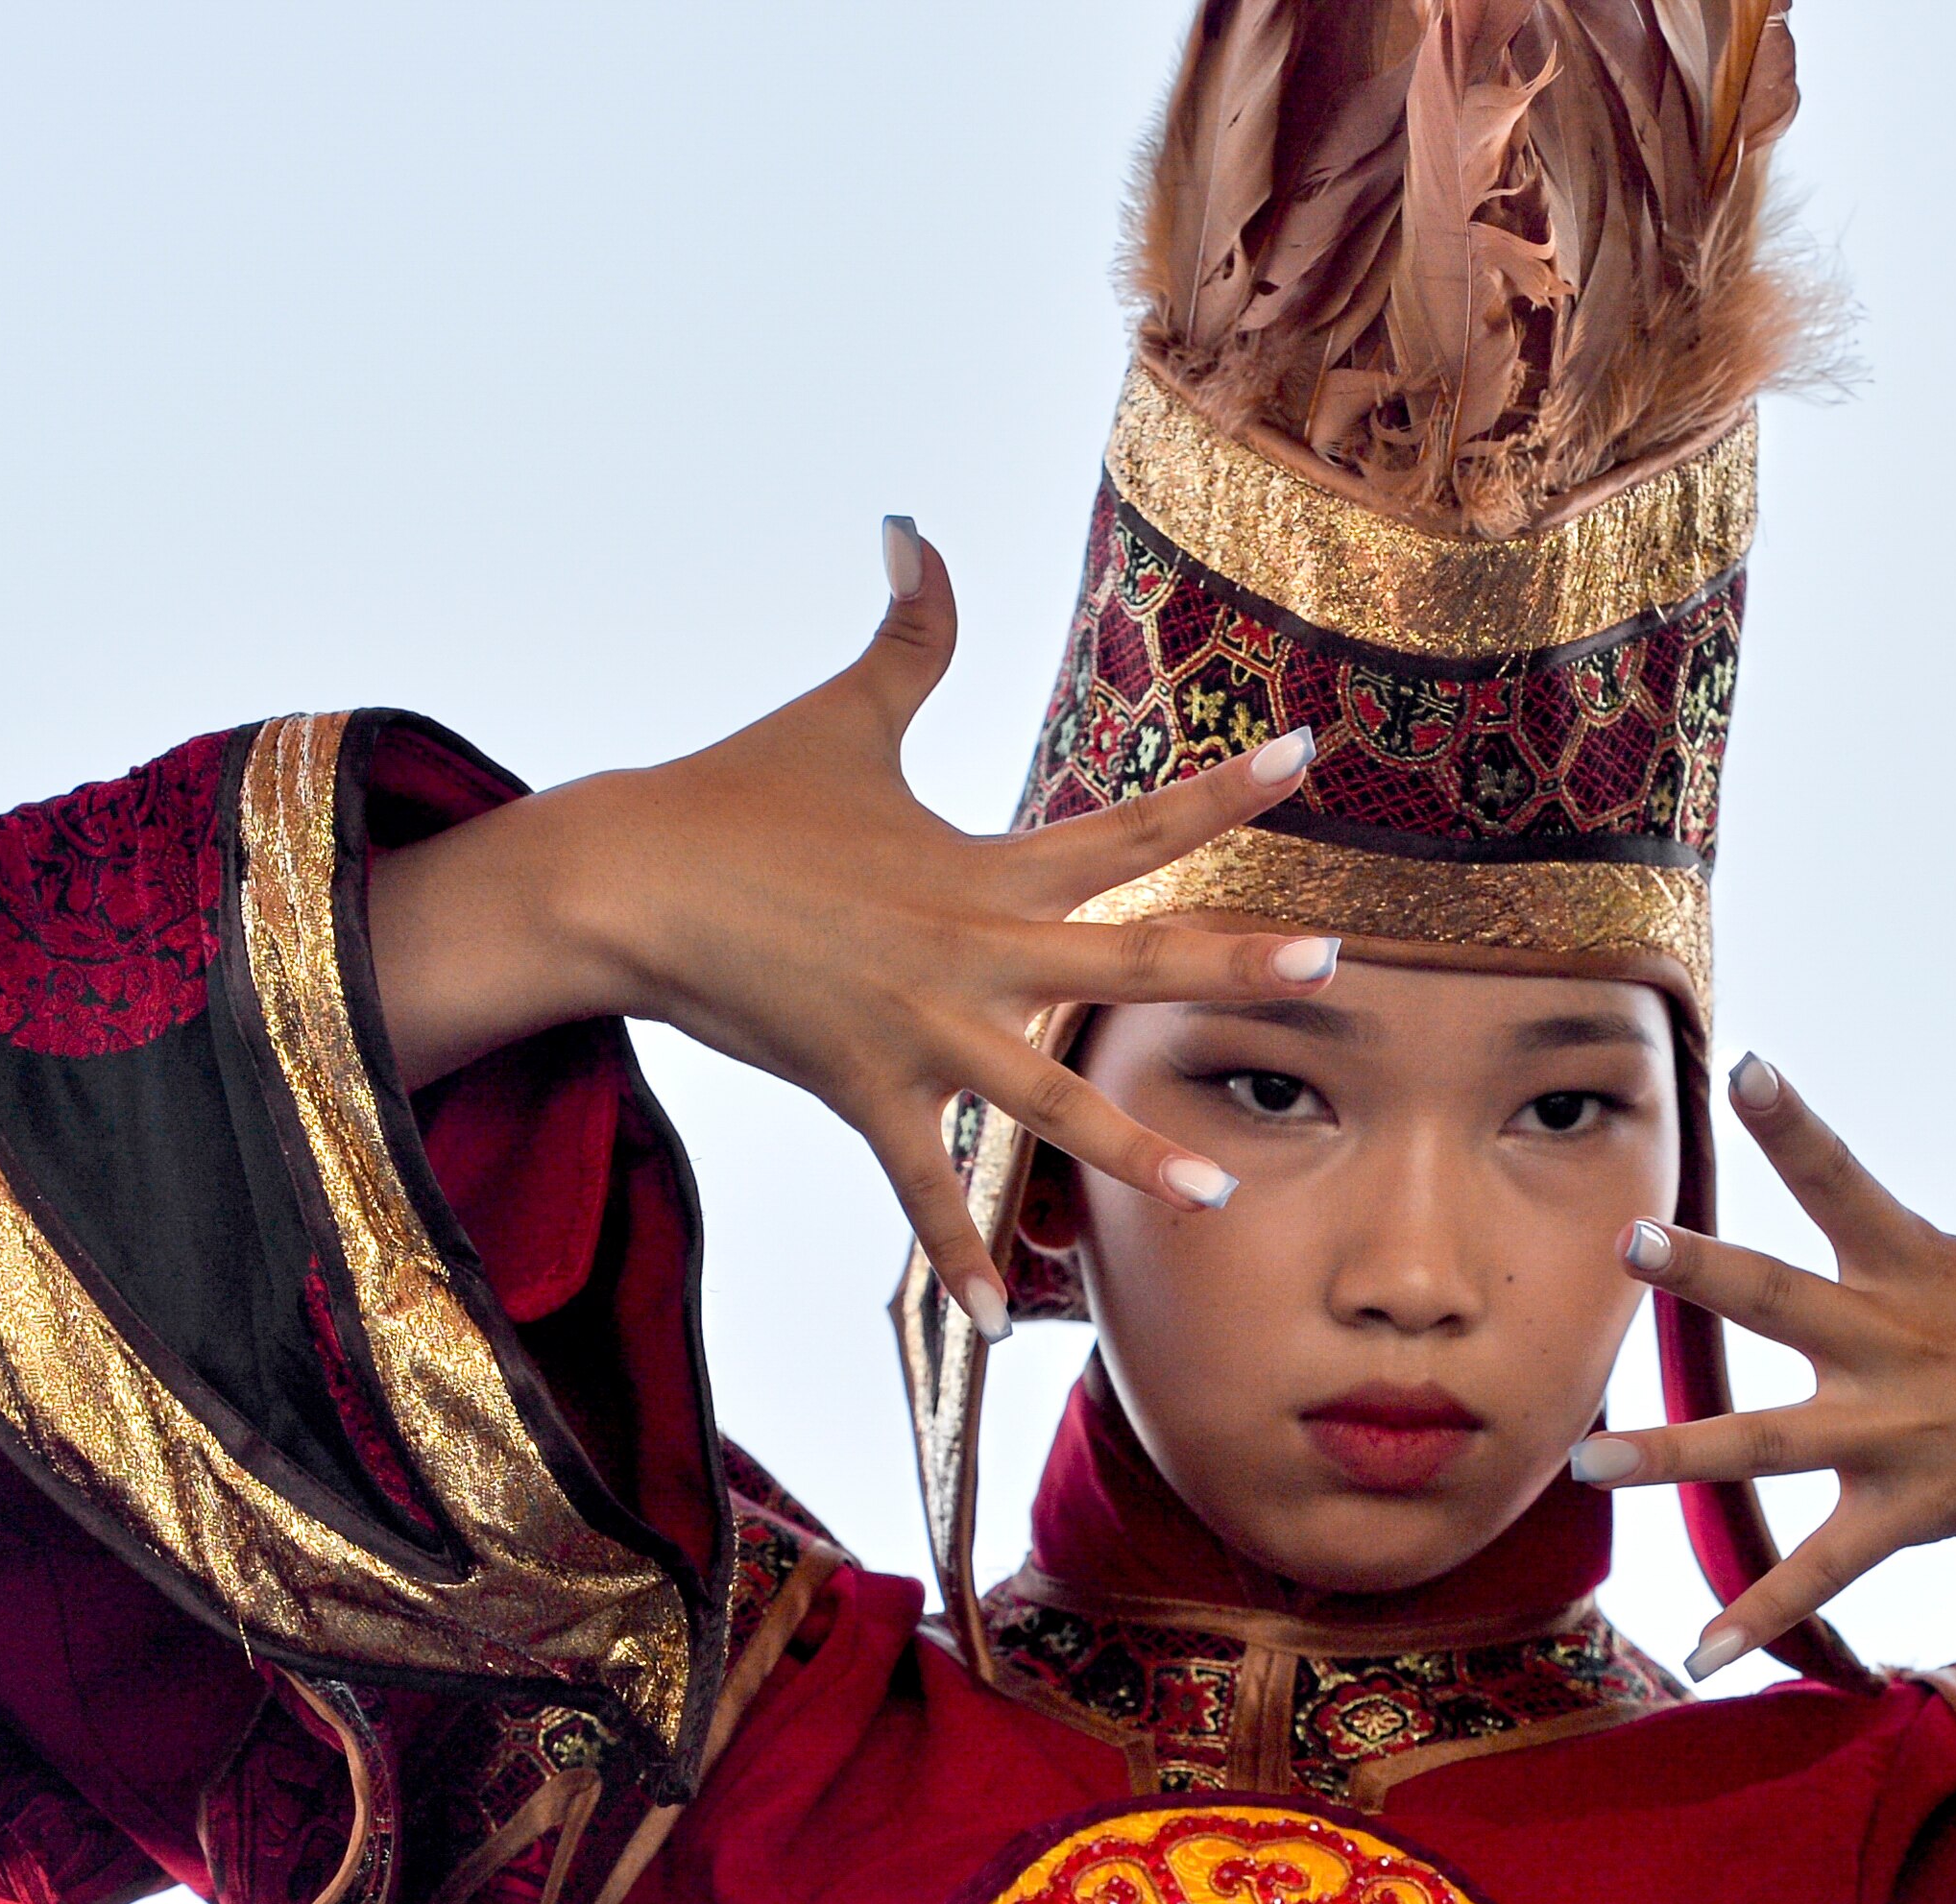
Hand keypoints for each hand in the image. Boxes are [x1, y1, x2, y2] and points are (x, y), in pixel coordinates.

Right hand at [370, 518, 1334, 1335]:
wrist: (623, 882)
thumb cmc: (735, 794)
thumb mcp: (841, 712)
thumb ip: (907, 633)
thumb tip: (914, 526)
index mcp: (985, 864)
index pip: (1133, 824)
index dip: (1224, 789)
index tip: (1309, 754)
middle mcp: (970, 953)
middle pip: (1128, 960)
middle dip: (1233, 965)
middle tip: (1333, 962)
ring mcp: (920, 1033)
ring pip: (1047, 1101)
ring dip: (1133, 1151)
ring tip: (1219, 1189)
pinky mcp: (864, 1092)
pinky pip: (922, 1187)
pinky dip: (958, 1259)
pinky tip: (1007, 1325)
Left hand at [1567, 1043, 1955, 1671]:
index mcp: (1928, 1265)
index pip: (1845, 1180)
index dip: (1794, 1125)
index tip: (1746, 1067)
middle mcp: (1900, 1344)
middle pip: (1780, 1300)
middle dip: (1701, 1273)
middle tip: (1629, 1240)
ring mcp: (1903, 1434)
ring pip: (1764, 1445)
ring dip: (1671, 1455)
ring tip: (1586, 1459)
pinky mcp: (1920, 1512)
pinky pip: (1823, 1572)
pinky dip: (1759, 1617)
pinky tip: (1696, 1655)